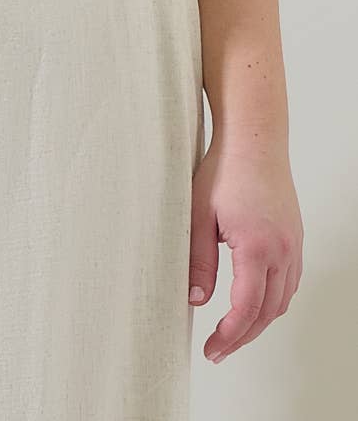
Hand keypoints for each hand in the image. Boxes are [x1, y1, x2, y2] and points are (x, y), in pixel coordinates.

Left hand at [188, 131, 303, 363]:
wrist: (254, 138)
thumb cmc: (224, 169)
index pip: (246, 309)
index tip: (212, 350)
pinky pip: (290, 282)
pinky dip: (273, 301)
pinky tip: (255, 303)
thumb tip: (194, 300)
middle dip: (242, 336)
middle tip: (217, 351)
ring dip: (259, 322)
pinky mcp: (295, 238)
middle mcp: (283, 251)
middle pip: (267, 312)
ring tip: (233, 333)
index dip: (229, 335)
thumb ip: (197, 260)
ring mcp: (294, 245)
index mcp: (257, 248)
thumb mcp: (198, 214)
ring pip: (282, 301)